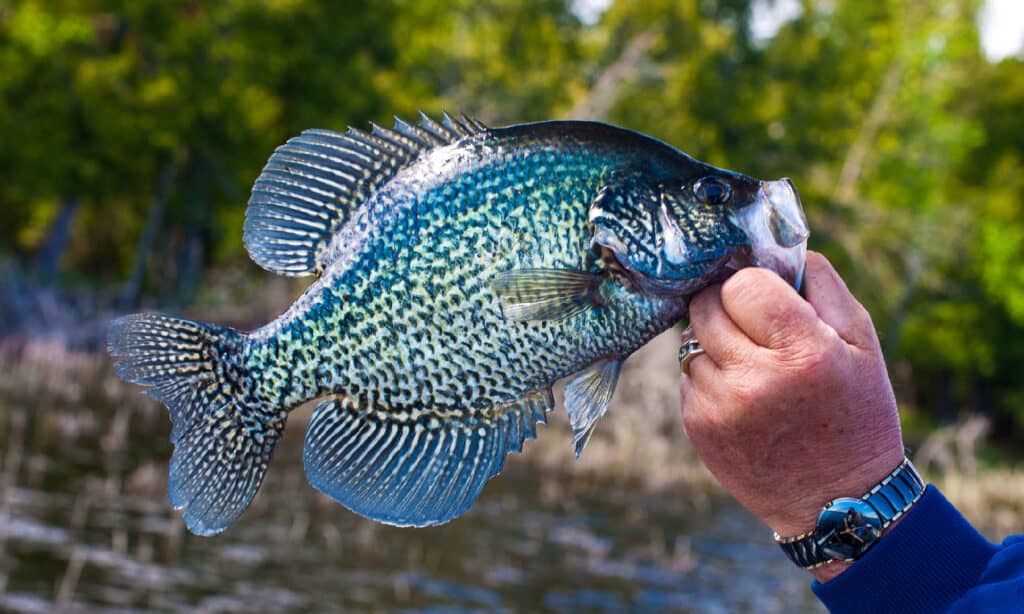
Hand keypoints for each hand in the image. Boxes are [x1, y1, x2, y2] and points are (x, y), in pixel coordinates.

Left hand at [680, 251, 903, 581]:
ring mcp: (719, 406)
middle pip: (707, 307)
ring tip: (751, 365)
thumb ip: (822, 286)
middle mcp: (754, 379)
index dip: (753, 286)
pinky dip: (708, 375)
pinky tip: (741, 395)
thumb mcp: (862, 345)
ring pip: (691, 340)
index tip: (766, 299)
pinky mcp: (698, 427)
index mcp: (802, 352)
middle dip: (726, 306)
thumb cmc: (855, 413)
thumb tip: (777, 248)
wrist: (836, 501)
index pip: (743, 284)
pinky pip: (687, 375)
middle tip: (751, 324)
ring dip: (715, 341)